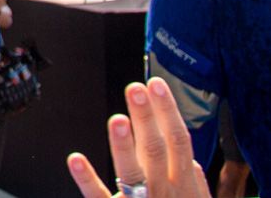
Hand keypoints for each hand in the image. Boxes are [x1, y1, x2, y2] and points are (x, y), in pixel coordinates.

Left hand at [67, 78, 210, 197]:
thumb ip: (196, 187)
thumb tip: (194, 163)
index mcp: (185, 187)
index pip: (179, 141)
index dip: (168, 112)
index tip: (156, 83)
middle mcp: (164, 192)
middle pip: (156, 148)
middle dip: (147, 117)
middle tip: (135, 87)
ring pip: (132, 171)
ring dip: (124, 146)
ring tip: (117, 119)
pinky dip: (87, 179)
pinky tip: (74, 158)